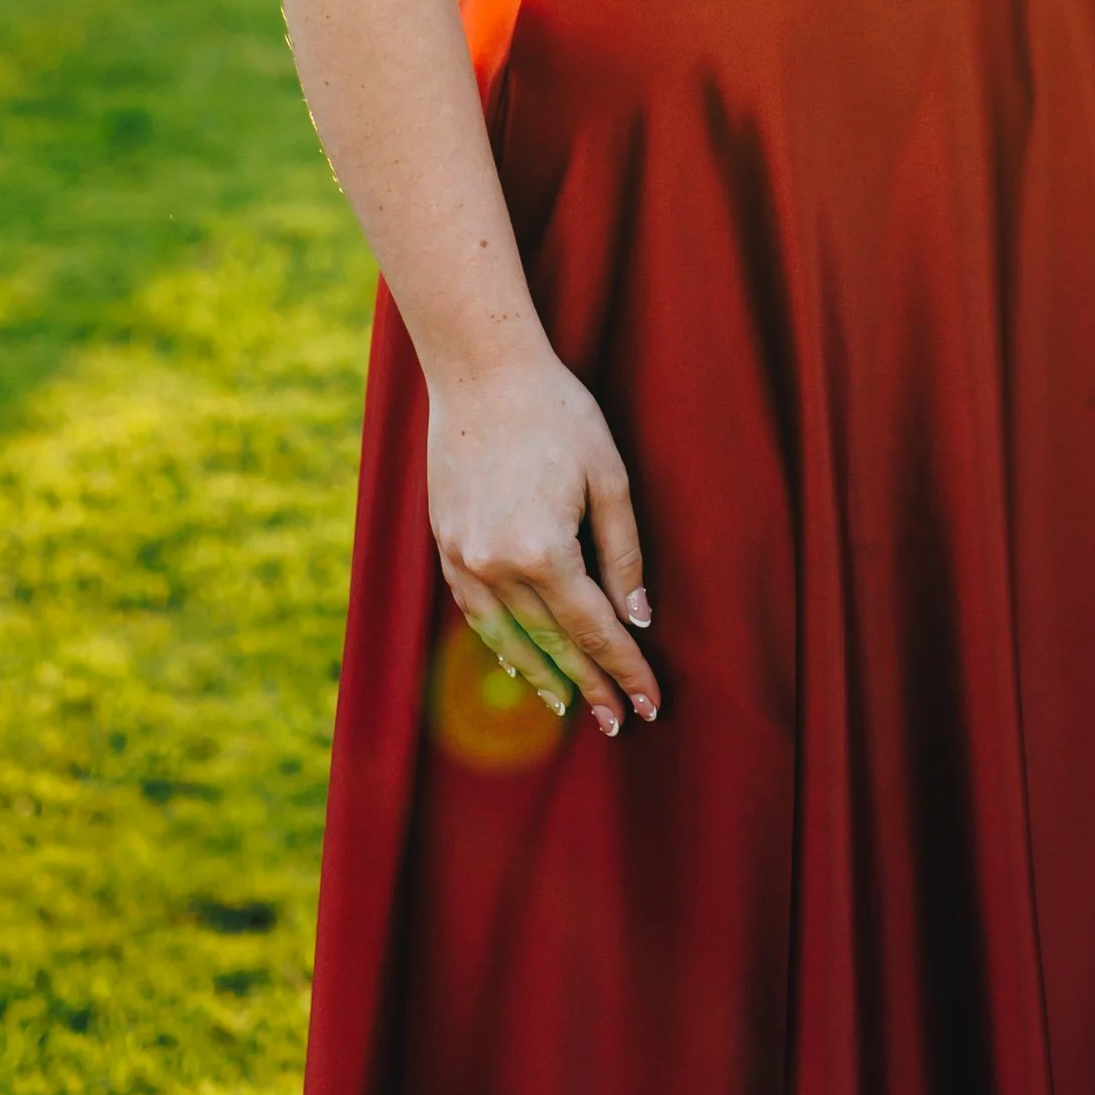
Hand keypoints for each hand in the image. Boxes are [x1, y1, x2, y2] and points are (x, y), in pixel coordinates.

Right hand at [424, 349, 661, 735]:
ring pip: (510, 637)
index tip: (649, 704)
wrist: (481, 371)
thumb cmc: (557, 412)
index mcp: (544, 550)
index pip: (594, 628)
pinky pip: (474, 613)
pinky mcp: (445, 545)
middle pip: (554, 642)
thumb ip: (623, 551)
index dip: (625, 669)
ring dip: (543, 676)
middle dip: (590, 683)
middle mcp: (497, 566)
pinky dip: (499, 643)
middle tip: (616, 722)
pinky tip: (517, 662)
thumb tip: (637, 616)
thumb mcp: (609, 474)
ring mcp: (464, 559)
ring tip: (570, 707)